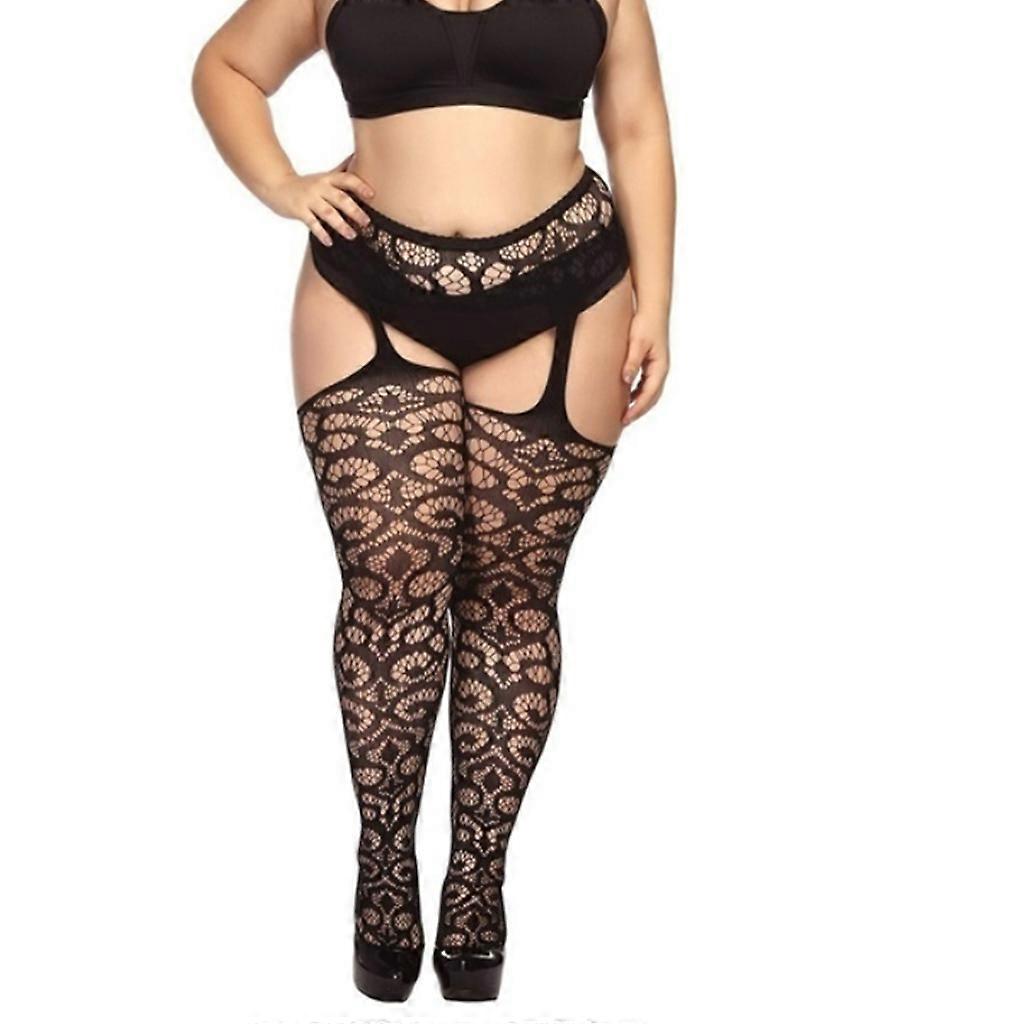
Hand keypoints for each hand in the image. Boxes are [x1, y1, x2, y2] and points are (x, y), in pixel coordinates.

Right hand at [263, 157, 374, 245]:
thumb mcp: (324, 176)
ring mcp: (309, 199)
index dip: (359, 186)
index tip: (372, 195)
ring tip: (352, 235)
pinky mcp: (299, 210)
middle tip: (367, 222)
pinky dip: (321, 233)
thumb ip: (341, 171)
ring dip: (341, 225)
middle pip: (340, 198)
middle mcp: (319, 187)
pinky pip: (312, 223)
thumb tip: (358, 156)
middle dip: (354, 211)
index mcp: (328, 179)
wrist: (277, 186)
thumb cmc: (307, 184)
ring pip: (327, 212)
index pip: (346, 179)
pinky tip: (329, 241)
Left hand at [621, 308, 669, 424]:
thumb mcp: (636, 343)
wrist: (652, 310)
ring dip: (638, 404)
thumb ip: (631, 362)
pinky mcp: (651, 364)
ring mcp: (657, 368)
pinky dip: (637, 393)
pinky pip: (645, 384)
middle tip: (623, 421)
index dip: (637, 409)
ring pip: (649, 392)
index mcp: (660, 368)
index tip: (625, 418)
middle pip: (651, 398)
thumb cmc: (646, 324)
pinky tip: (626, 396)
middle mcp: (660, 370)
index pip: (648, 395)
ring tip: (624, 413)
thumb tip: (626, 380)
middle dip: (638, 411)